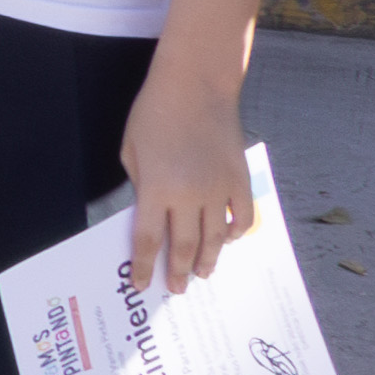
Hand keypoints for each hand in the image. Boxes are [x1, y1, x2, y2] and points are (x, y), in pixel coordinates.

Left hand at [116, 64, 258, 299]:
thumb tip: (151, 214)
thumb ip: (141, 187)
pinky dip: (237, 231)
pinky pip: (243, 215)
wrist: (196, 85)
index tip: (142, 285)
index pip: (148, 241)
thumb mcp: (132, 151)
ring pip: (216, 237)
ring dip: (208, 259)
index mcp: (156, 190)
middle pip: (183, 246)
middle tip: (177, 289)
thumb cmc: (154, 113)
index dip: (145, 267)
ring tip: (202, 273)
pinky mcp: (240, 178)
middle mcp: (189, 195)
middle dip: (178, 272)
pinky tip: (230, 240)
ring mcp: (219, 188)